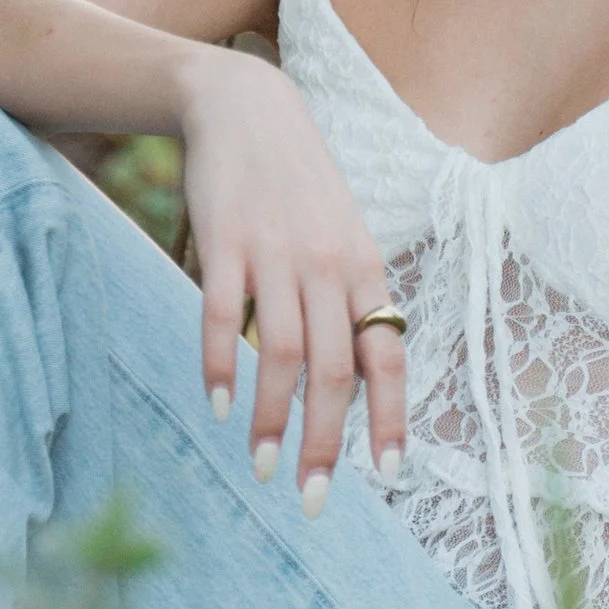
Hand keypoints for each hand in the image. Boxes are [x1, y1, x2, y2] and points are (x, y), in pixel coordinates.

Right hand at [176, 44, 405, 513]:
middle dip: (326, 442)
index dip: (391, 417)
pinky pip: (223, 317)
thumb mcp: (342, 236)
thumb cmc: (299, 186)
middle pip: (334, 370)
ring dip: (272, 419)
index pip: (387, 355)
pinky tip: (217, 405)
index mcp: (364, 269)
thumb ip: (349, 301)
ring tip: (263, 467)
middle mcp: (328, 266)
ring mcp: (276, 254)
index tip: (389, 475)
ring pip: (281, 354)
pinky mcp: (224, 243)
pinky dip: (221, 367)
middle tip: (313, 499)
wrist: (246, 108)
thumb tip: (357, 380)